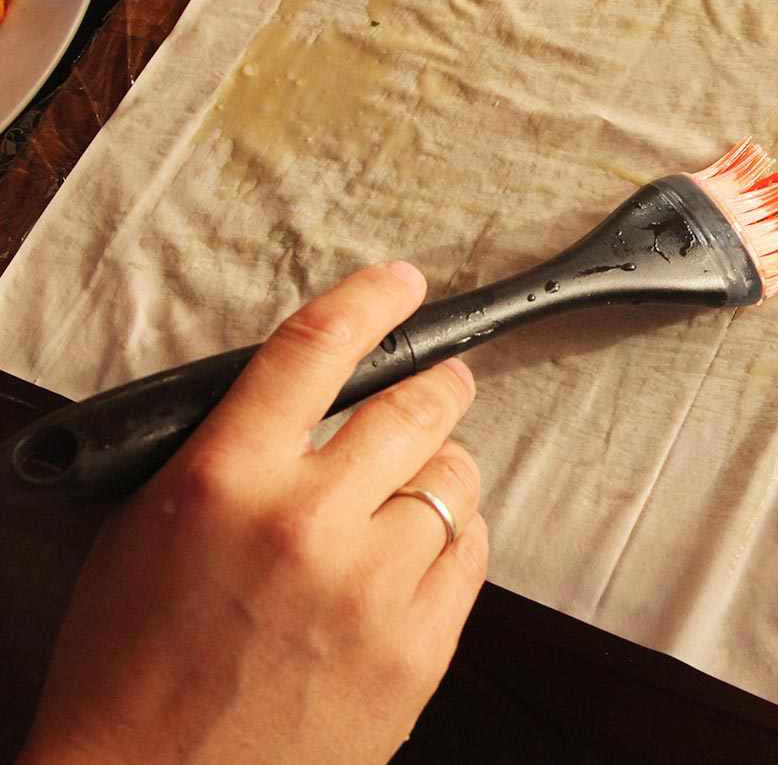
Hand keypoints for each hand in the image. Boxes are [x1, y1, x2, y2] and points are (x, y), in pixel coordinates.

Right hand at [21, 262, 488, 764]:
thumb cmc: (132, 666)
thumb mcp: (153, 525)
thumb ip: (237, 450)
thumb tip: (317, 400)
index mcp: (226, 479)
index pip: (315, 348)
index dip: (370, 300)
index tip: (400, 284)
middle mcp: (308, 521)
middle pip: (416, 405)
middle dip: (438, 381)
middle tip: (442, 380)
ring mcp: (372, 586)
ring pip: (455, 477)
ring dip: (440, 468)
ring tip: (413, 487)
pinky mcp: (418, 647)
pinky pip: (472, 551)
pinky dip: (454, 537)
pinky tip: (418, 551)